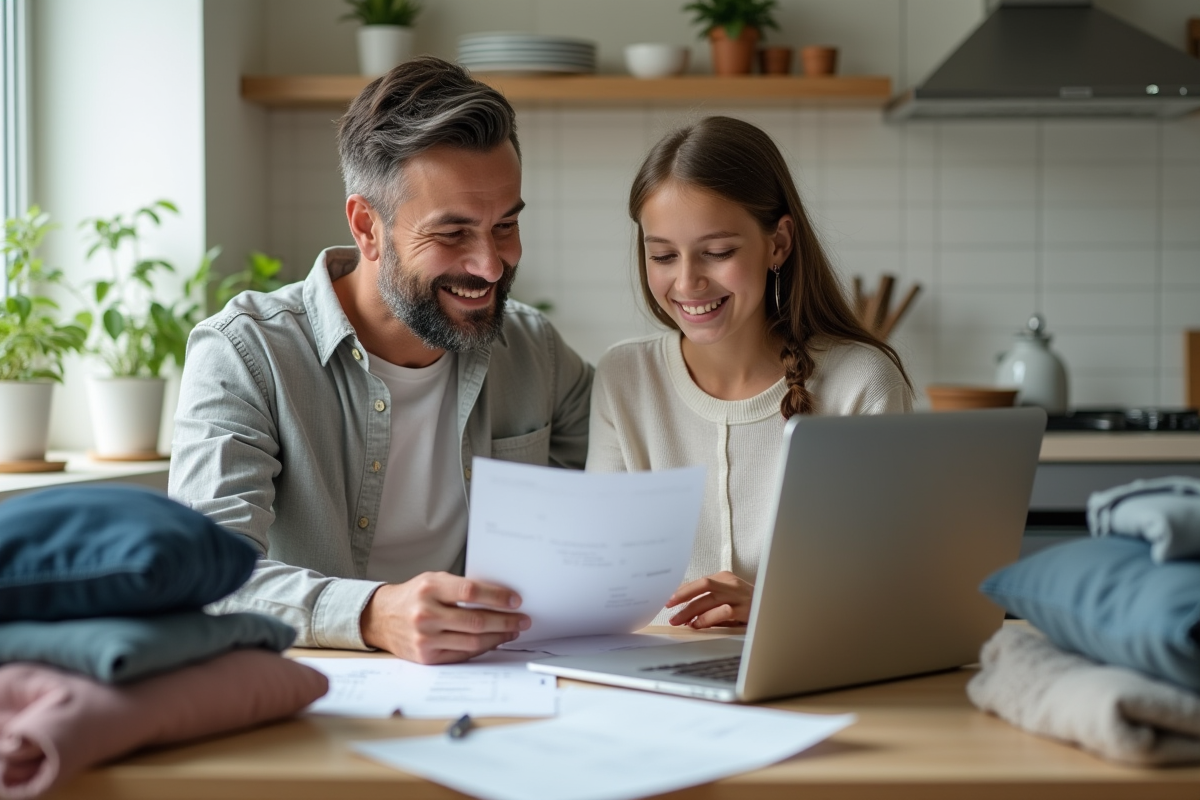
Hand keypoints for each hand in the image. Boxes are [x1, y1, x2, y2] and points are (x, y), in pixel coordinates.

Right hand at [360, 572, 529, 663]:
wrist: (380, 618)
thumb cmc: (414, 596)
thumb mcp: (433, 581)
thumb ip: (461, 587)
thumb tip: (500, 597)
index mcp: (429, 588)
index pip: (470, 592)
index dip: (497, 597)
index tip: (515, 600)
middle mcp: (425, 614)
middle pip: (475, 620)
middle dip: (505, 621)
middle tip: (523, 619)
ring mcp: (425, 638)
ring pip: (472, 640)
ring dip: (498, 637)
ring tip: (512, 631)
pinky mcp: (426, 657)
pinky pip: (462, 654)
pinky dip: (482, 648)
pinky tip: (494, 641)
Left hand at [666, 571, 753, 628]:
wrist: (774, 609)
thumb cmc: (747, 606)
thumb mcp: (727, 598)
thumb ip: (709, 601)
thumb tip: (685, 611)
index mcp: (725, 578)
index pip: (699, 581)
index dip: (682, 590)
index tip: (668, 599)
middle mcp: (731, 584)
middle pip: (703, 584)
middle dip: (683, 595)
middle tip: (668, 605)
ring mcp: (739, 596)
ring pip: (710, 598)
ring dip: (690, 610)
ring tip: (678, 620)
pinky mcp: (745, 610)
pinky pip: (722, 612)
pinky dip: (707, 618)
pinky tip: (698, 625)